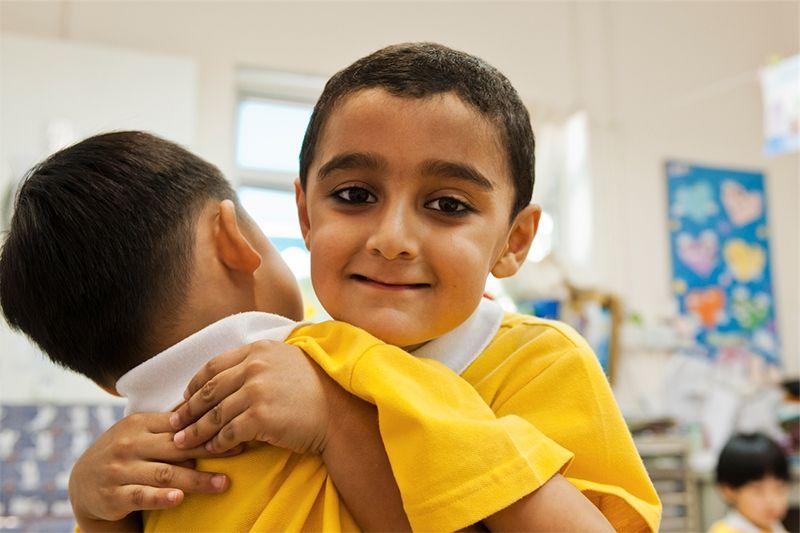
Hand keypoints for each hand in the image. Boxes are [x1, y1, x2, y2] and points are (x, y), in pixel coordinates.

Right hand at [69, 412, 238, 523]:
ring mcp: (120, 470)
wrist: (83, 481)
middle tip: (239, 451)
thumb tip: (213, 405)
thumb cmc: (126, 451)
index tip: (237, 429)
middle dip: (210, 450)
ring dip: (196, 480)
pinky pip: (141, 496)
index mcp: (140, 423)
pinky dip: (161, 498)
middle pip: (177, 447)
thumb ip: (171, 423)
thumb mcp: (142, 431)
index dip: (209, 427)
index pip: (180, 424)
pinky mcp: (113, 496)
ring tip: (222, 483)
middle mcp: (129, 444)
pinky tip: (179, 500)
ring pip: (164, 474)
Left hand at [169, 340, 337, 454]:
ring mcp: (257, 391)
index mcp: (258, 350)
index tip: (185, 399)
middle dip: (187, 410)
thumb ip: (260, 361)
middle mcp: (255, 366)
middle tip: (174, 424)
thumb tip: (232, 374)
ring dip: (195, 431)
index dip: (195, 385)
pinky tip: (211, 450)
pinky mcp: (260, 417)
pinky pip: (228, 433)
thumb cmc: (315, 390)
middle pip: (209, 391)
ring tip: (182, 443)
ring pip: (214, 414)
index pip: (214, 366)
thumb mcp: (288, 361)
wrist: (339, 412)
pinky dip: (216, 443)